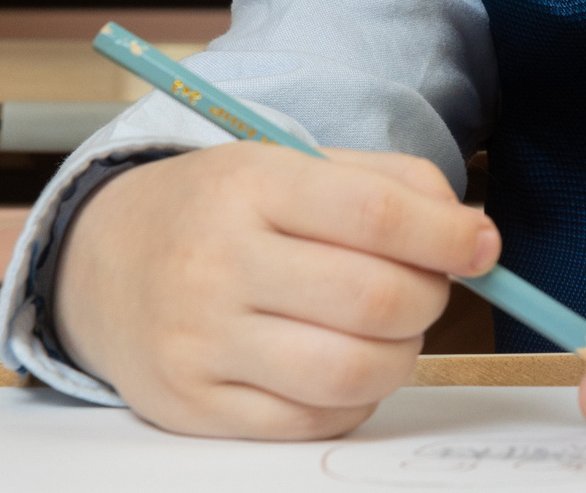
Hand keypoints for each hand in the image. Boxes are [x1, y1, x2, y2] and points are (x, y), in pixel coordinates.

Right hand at [55, 143, 498, 438]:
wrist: (102, 260)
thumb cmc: (224, 209)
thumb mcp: (295, 164)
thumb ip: (395, 185)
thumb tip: (473, 236)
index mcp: (251, 187)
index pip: (374, 214)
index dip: (446, 236)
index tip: (482, 247)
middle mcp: (217, 266)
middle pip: (373, 301)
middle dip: (429, 298)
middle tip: (428, 288)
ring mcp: (200, 343)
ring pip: (350, 373)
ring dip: (401, 356)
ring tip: (393, 331)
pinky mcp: (193, 406)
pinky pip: (312, 422)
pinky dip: (356, 399)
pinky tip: (349, 365)